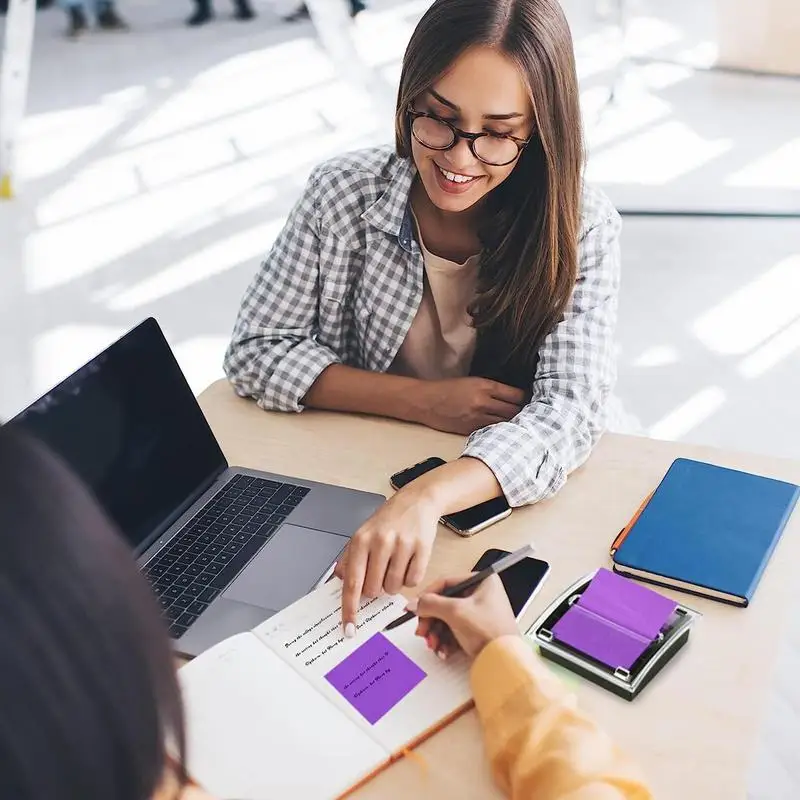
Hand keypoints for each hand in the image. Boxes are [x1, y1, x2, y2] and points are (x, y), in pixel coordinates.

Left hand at [334, 486, 440, 634]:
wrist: (418, 501)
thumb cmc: (388, 520)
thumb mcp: (364, 534)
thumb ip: (350, 559)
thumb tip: (339, 583)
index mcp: (361, 540)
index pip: (352, 582)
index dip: (349, 608)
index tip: (349, 627)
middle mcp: (381, 542)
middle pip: (374, 589)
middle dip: (376, 588)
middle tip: (381, 571)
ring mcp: (402, 545)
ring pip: (394, 588)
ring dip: (394, 583)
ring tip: (395, 563)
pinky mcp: (422, 549)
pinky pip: (413, 581)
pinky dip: (410, 577)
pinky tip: (408, 561)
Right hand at [408, 574, 518, 659]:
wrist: (504, 662)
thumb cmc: (490, 631)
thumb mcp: (456, 612)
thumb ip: (431, 604)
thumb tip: (414, 603)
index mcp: (482, 581)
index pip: (446, 582)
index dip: (427, 595)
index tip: (414, 607)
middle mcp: (482, 594)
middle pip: (445, 603)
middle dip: (431, 620)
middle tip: (422, 631)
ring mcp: (479, 613)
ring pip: (447, 619)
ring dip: (436, 633)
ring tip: (433, 644)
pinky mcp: (477, 631)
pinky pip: (454, 631)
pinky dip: (445, 641)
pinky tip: (443, 651)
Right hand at [412, 377, 525, 435]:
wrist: (426, 401)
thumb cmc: (448, 389)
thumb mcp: (471, 382)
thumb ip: (491, 389)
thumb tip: (513, 397)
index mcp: (484, 385)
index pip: (516, 394)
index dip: (526, 399)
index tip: (530, 401)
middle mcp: (483, 401)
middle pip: (514, 411)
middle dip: (523, 413)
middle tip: (530, 415)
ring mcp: (476, 417)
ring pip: (505, 423)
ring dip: (514, 424)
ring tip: (521, 425)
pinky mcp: (470, 429)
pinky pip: (491, 431)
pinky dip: (499, 431)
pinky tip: (505, 432)